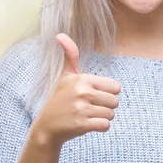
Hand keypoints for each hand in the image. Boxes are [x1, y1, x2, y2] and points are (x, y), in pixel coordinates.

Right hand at [31, 33, 121, 147]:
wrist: (47, 127)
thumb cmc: (61, 99)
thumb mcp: (66, 76)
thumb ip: (70, 56)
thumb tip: (60, 35)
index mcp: (83, 79)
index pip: (116, 87)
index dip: (107, 93)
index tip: (93, 96)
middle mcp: (82, 92)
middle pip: (115, 101)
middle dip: (106, 107)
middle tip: (89, 108)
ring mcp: (81, 109)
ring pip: (111, 114)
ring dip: (102, 117)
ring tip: (87, 116)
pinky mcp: (81, 125)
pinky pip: (106, 126)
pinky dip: (100, 127)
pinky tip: (88, 125)